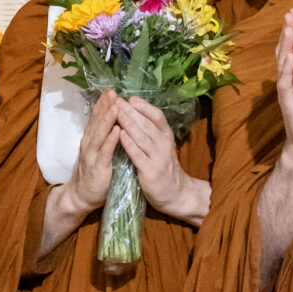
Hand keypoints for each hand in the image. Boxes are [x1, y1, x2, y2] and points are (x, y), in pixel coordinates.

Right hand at [59, 90, 122, 218]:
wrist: (81, 195)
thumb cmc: (93, 173)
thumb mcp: (97, 151)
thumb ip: (103, 137)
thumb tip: (112, 121)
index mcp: (90, 139)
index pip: (96, 118)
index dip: (103, 104)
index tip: (110, 90)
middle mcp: (89, 143)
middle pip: (97, 121)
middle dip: (104, 106)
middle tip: (112, 92)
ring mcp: (92, 155)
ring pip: (100, 134)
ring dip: (107, 119)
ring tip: (116, 106)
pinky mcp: (97, 167)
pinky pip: (105, 152)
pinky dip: (110, 140)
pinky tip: (117, 131)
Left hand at [116, 96, 208, 224]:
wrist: (176, 193)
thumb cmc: (163, 166)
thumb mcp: (161, 145)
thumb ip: (151, 131)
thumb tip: (135, 112)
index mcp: (166, 136)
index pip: (158, 117)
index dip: (144, 107)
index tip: (131, 98)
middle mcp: (164, 144)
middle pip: (147, 124)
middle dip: (131, 111)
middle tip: (117, 101)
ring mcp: (158, 158)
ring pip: (142, 137)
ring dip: (128, 123)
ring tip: (116, 112)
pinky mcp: (150, 171)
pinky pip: (138, 155)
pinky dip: (129, 144)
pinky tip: (120, 135)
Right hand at [275, 11, 292, 165]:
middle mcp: (289, 80)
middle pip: (286, 51)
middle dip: (288, 32)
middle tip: (289, 13)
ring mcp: (286, 91)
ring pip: (283, 63)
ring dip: (286, 46)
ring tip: (289, 28)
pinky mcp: (287, 102)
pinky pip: (285, 83)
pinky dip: (287, 69)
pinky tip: (290, 57)